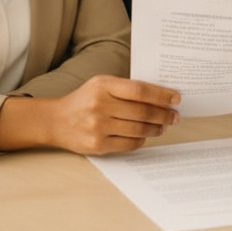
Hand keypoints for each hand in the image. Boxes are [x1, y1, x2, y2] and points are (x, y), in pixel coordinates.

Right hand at [0, 75, 180, 155]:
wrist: (55, 121)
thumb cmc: (84, 100)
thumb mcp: (101, 85)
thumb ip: (126, 88)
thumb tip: (160, 97)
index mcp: (103, 86)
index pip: (140, 90)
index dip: (161, 95)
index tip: (176, 98)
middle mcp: (100, 105)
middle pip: (142, 111)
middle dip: (164, 114)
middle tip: (174, 116)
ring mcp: (98, 126)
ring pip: (139, 129)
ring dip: (156, 128)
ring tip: (163, 126)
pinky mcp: (97, 145)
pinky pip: (129, 144)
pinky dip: (142, 140)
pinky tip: (145, 135)